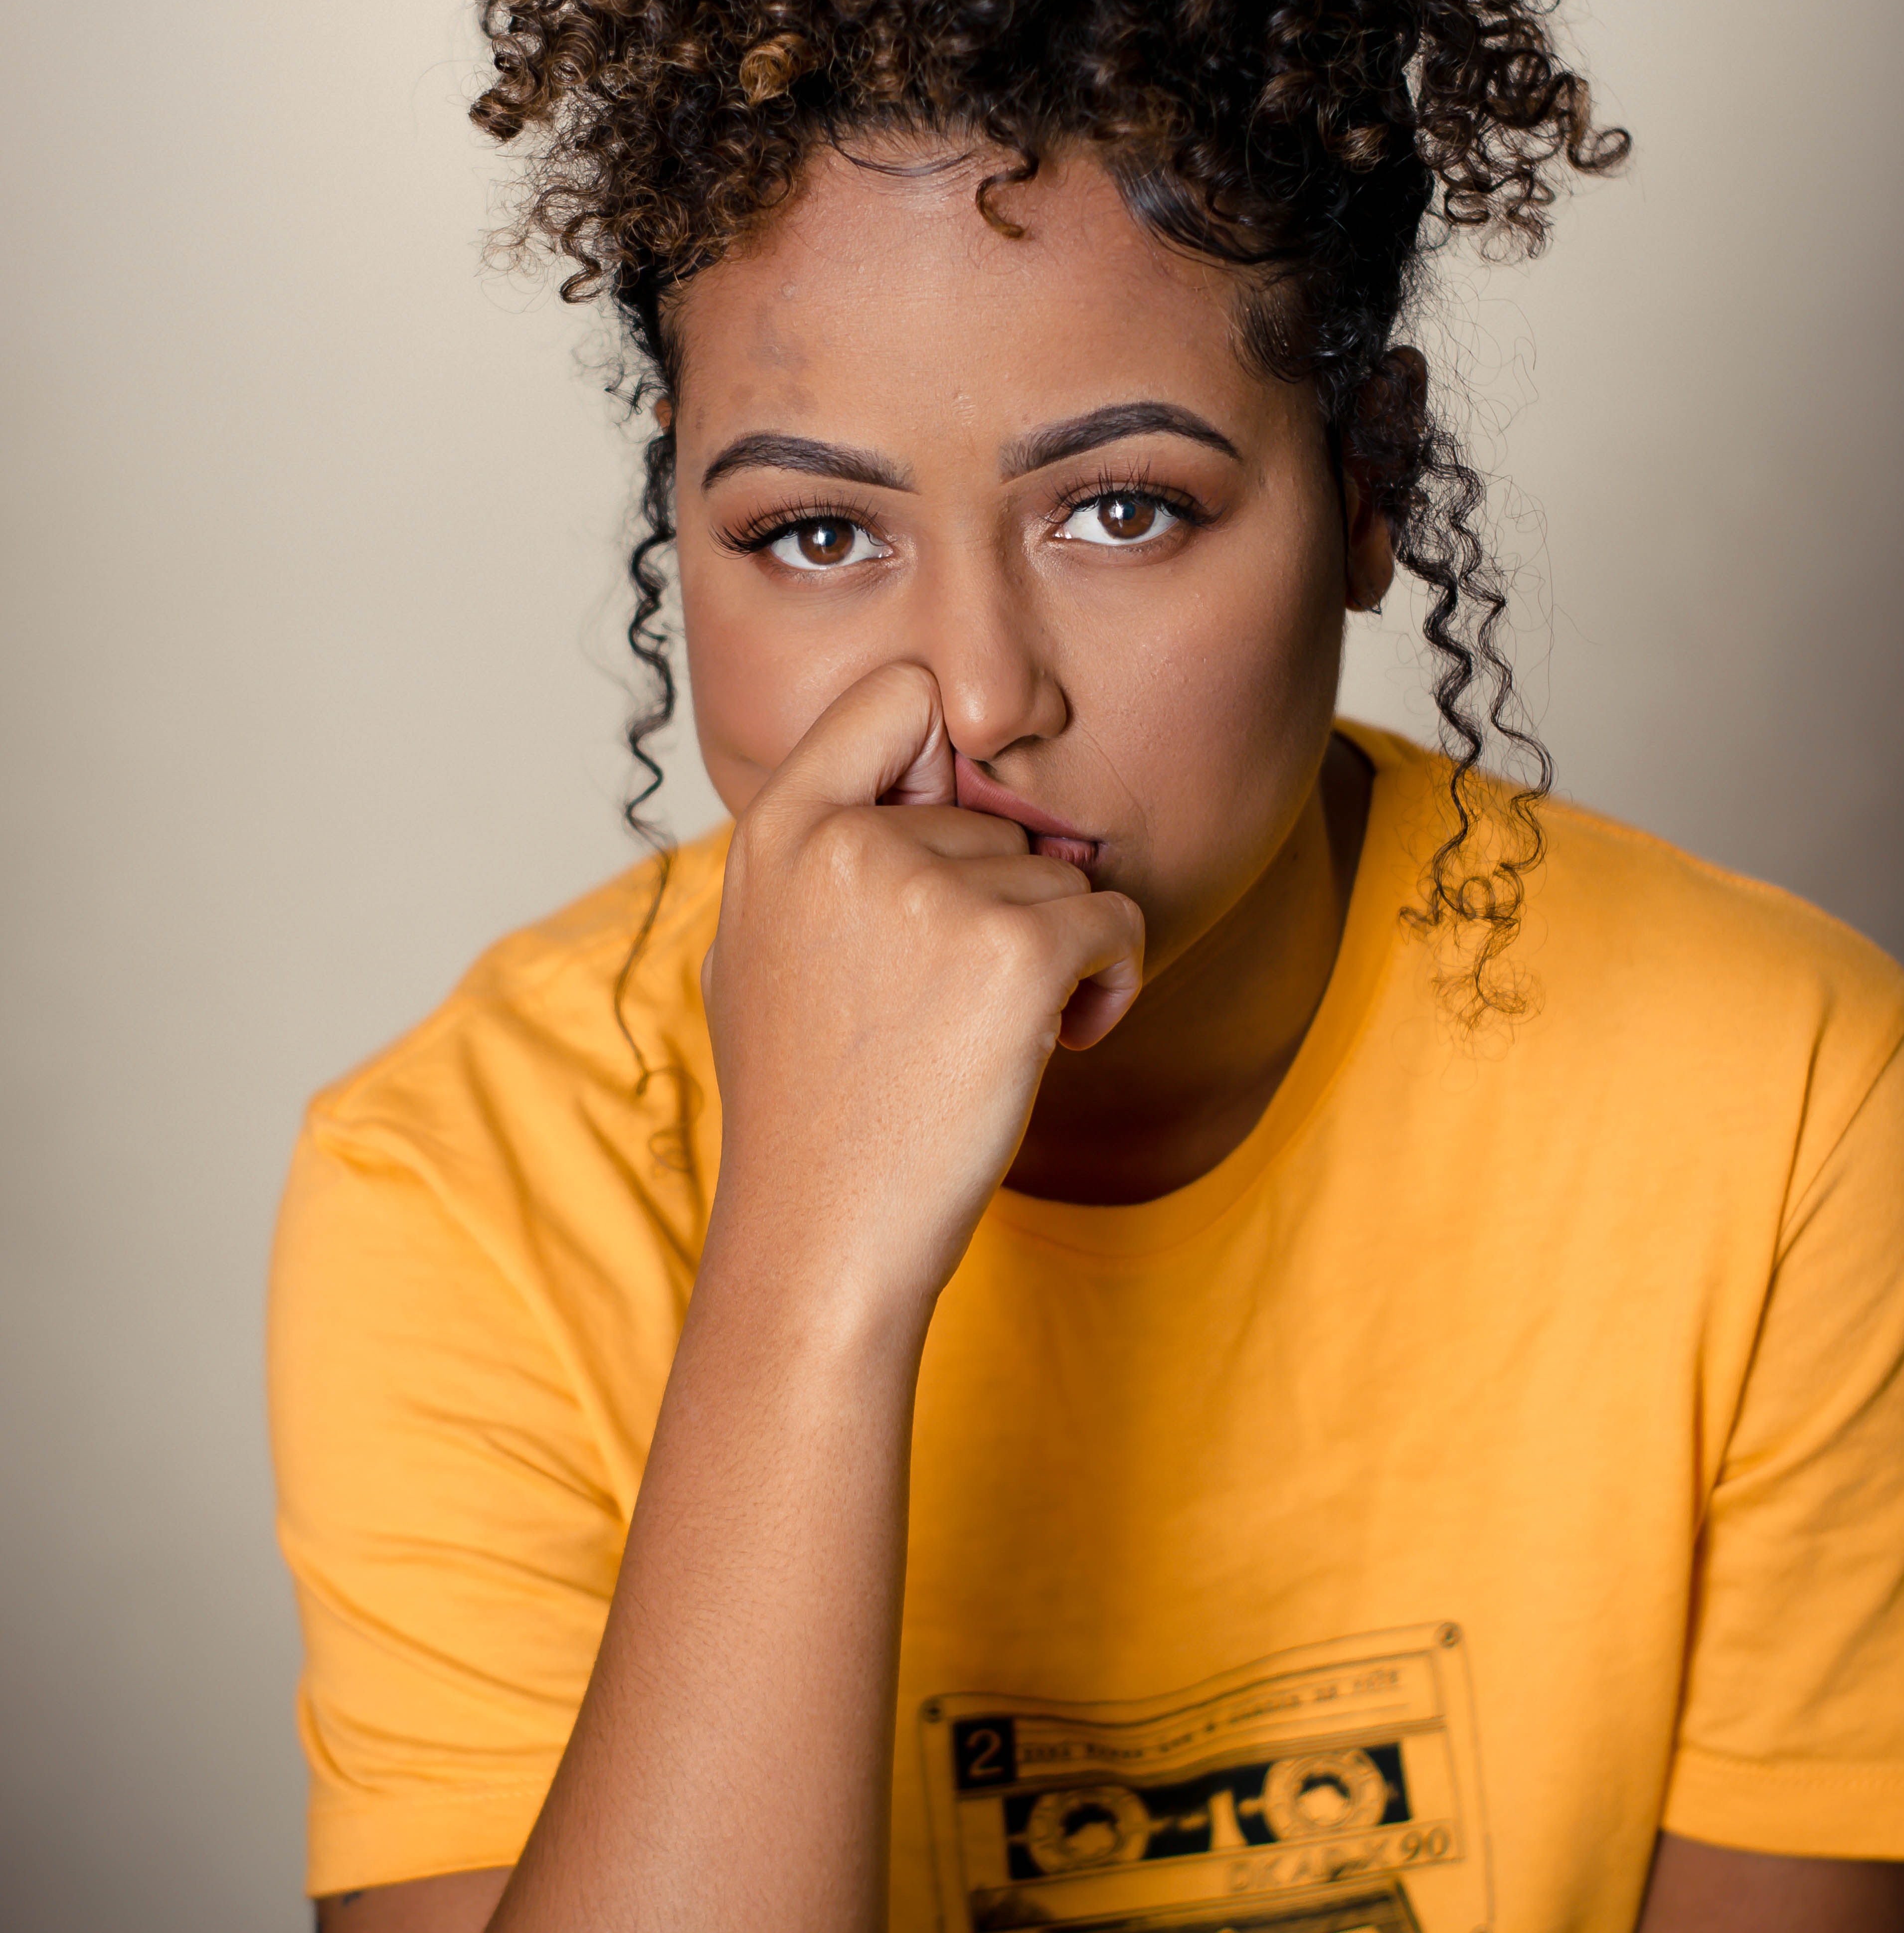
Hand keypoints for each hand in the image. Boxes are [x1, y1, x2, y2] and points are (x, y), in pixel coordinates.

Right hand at [701, 663, 1143, 1310]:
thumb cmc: (803, 1106)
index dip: (942, 759)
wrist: (822, 1237)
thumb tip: (897, 796)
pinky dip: (1111, 981)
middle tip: (952, 1002)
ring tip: (988, 1037)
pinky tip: (1059, 1042)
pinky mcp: (1018, 952)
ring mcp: (938, 892)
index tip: (943, 836)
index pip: (899, 695)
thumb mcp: (757, 949)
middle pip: (995, 818)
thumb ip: (816, 856)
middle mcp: (855, 841)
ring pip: (1059, 876)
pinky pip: (1116, 922)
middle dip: (1000, 902)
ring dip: (1055, 952)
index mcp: (782, 829)